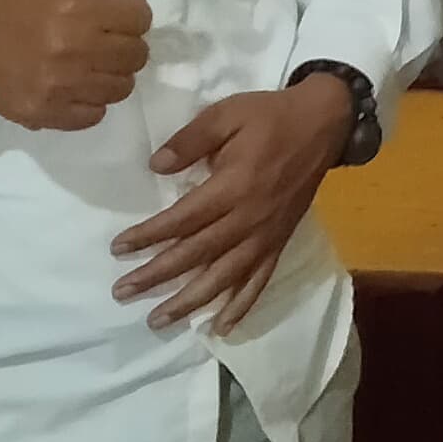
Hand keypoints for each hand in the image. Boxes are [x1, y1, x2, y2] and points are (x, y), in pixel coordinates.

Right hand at [0, 0, 151, 131]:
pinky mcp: (47, 113)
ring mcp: (60, 86)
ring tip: (89, 61)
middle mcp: (74, 49)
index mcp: (80, 8)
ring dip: (110, 74)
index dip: (127, 11)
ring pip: (121, 87)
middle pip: (137, 55)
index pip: (141, 16)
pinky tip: (72, 84)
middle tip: (99, 36)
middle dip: (122, 43)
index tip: (106, 10)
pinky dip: (89, 103)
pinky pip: (94, 115)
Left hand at [112, 75, 351, 331]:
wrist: (323, 124)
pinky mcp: (279, 242)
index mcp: (233, 186)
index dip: (148, 236)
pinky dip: (241, 307)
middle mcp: (248, 219)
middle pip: (196, 254)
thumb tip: (157, 166)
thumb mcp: (227, 113)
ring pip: (224, 277)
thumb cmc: (270, 117)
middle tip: (122, 292)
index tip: (118, 249)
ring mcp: (266, 236)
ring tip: (159, 319)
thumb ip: (191, 139)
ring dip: (190, 301)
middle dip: (157, 275)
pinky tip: (220, 328)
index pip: (182, 219)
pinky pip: (259, 281)